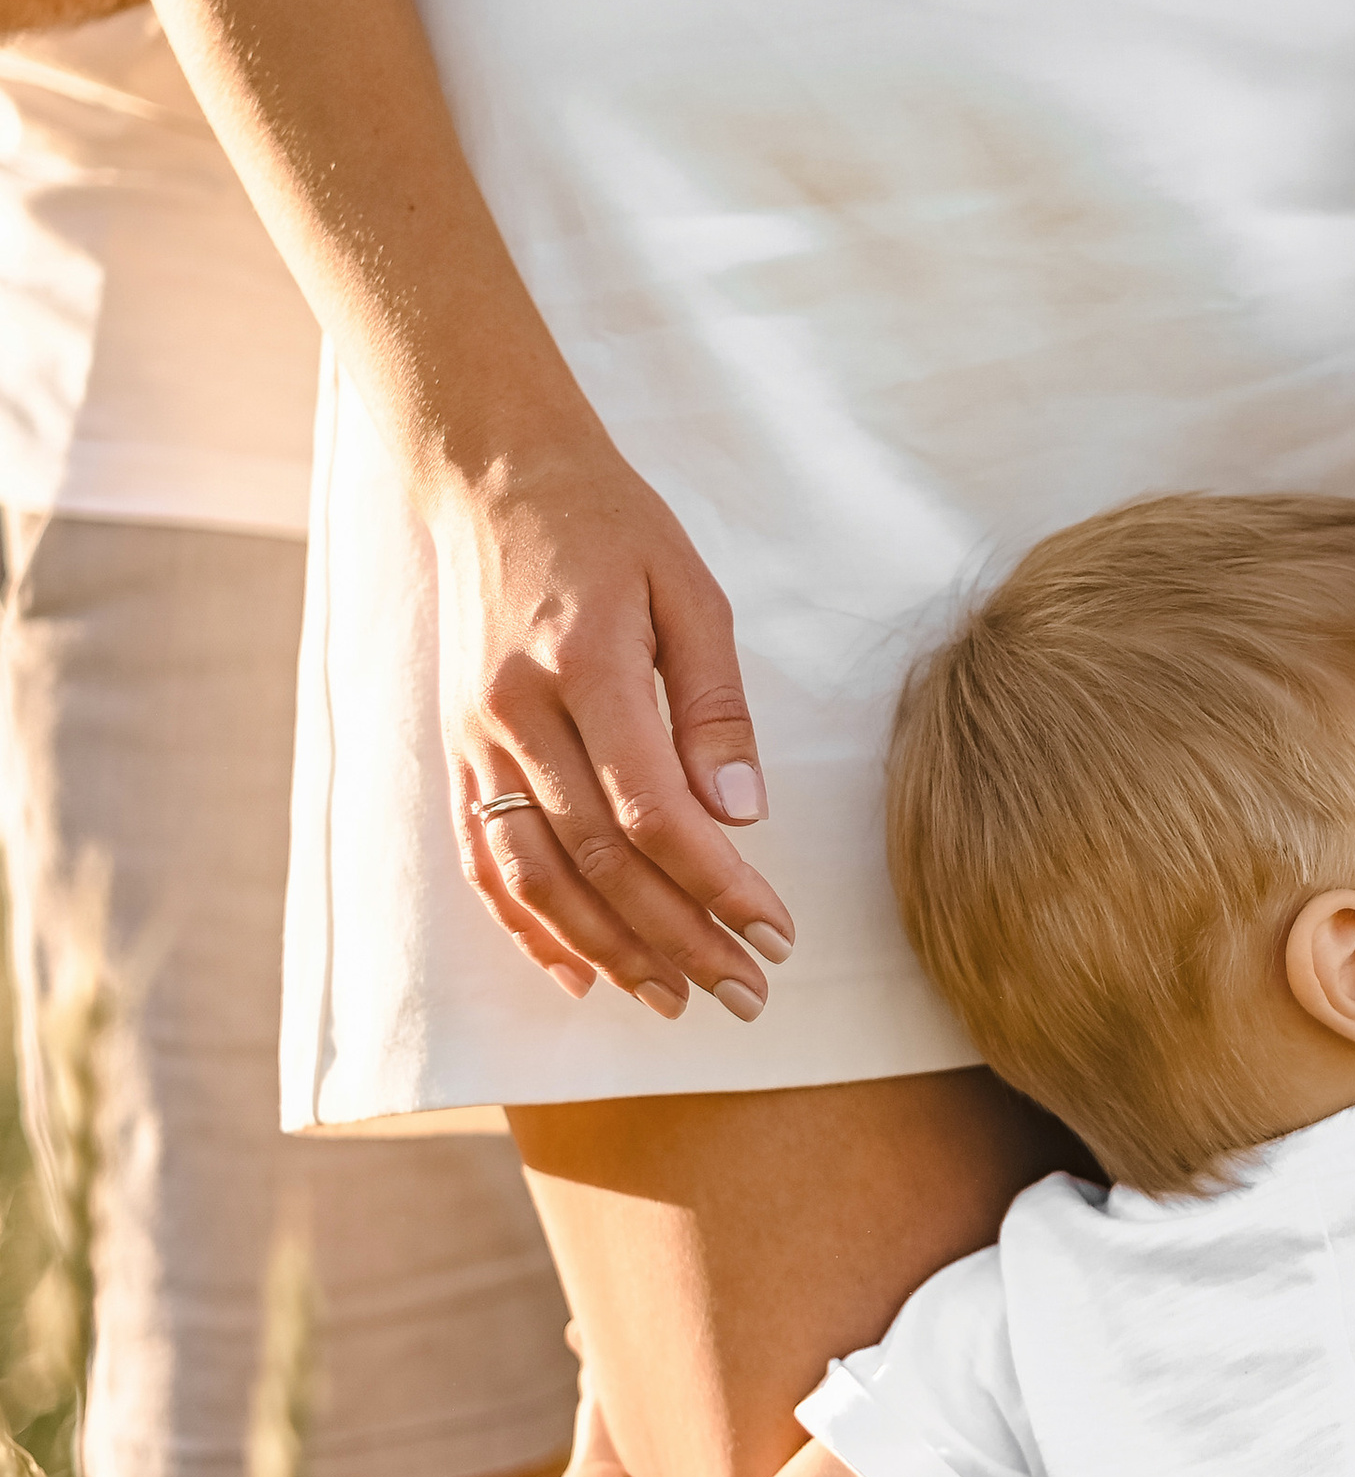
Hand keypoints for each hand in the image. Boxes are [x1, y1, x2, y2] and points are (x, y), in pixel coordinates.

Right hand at [436, 444, 796, 1018]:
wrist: (495, 475)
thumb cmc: (611, 527)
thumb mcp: (690, 591)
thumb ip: (716, 705)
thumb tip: (740, 813)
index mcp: (585, 667)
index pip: (654, 812)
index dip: (716, 886)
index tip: (775, 932)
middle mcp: (517, 714)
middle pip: (600, 861)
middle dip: (678, 940)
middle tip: (745, 994)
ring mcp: (476, 738)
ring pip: (538, 876)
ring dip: (610, 951)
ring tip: (677, 1001)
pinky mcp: (457, 751)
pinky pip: (483, 859)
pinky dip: (528, 926)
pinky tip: (579, 972)